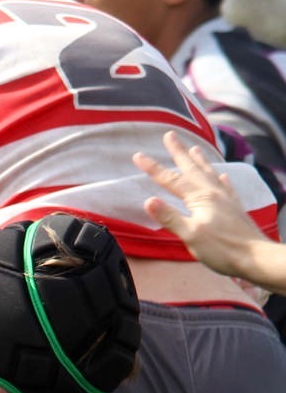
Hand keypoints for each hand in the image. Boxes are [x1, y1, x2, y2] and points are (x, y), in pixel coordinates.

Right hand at [134, 132, 269, 281]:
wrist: (255, 257)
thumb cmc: (221, 249)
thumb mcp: (190, 235)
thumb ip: (169, 217)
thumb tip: (148, 200)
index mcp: (200, 198)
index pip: (171, 180)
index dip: (153, 168)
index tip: (138, 156)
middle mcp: (214, 193)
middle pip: (192, 169)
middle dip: (178, 152)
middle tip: (170, 135)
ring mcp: (226, 199)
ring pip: (209, 173)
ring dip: (199, 160)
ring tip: (194, 148)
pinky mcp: (234, 207)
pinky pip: (225, 186)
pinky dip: (220, 178)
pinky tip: (221, 175)